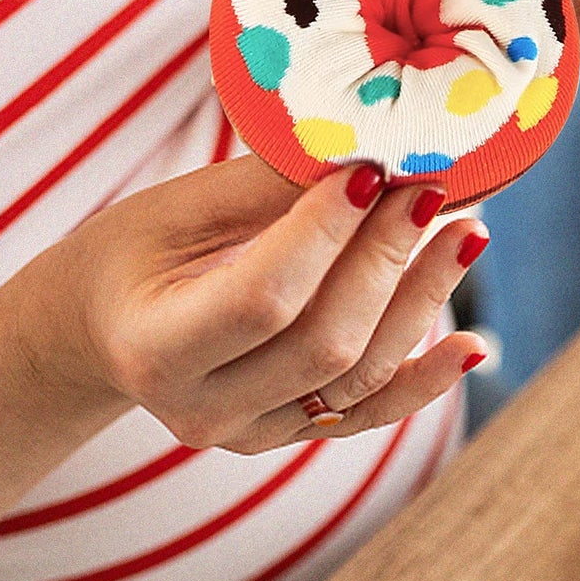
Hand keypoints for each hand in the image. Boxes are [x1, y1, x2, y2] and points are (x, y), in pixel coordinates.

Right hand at [27, 156, 487, 456]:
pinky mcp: (292, 434)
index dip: (326, 235)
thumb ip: (264, 188)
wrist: (105, 330)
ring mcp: (253, 434)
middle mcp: (205, 411)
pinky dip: (427, 380)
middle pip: (325, 345)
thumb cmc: (133, 254)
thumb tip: (364, 146)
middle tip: (430, 188)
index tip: (371, 169)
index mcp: (157, 350)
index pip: (263, 299)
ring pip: (361, 377)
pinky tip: (474, 342)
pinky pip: (371, 415)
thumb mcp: (176, 211)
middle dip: (387, 258)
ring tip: (467, 230)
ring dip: (423, 300)